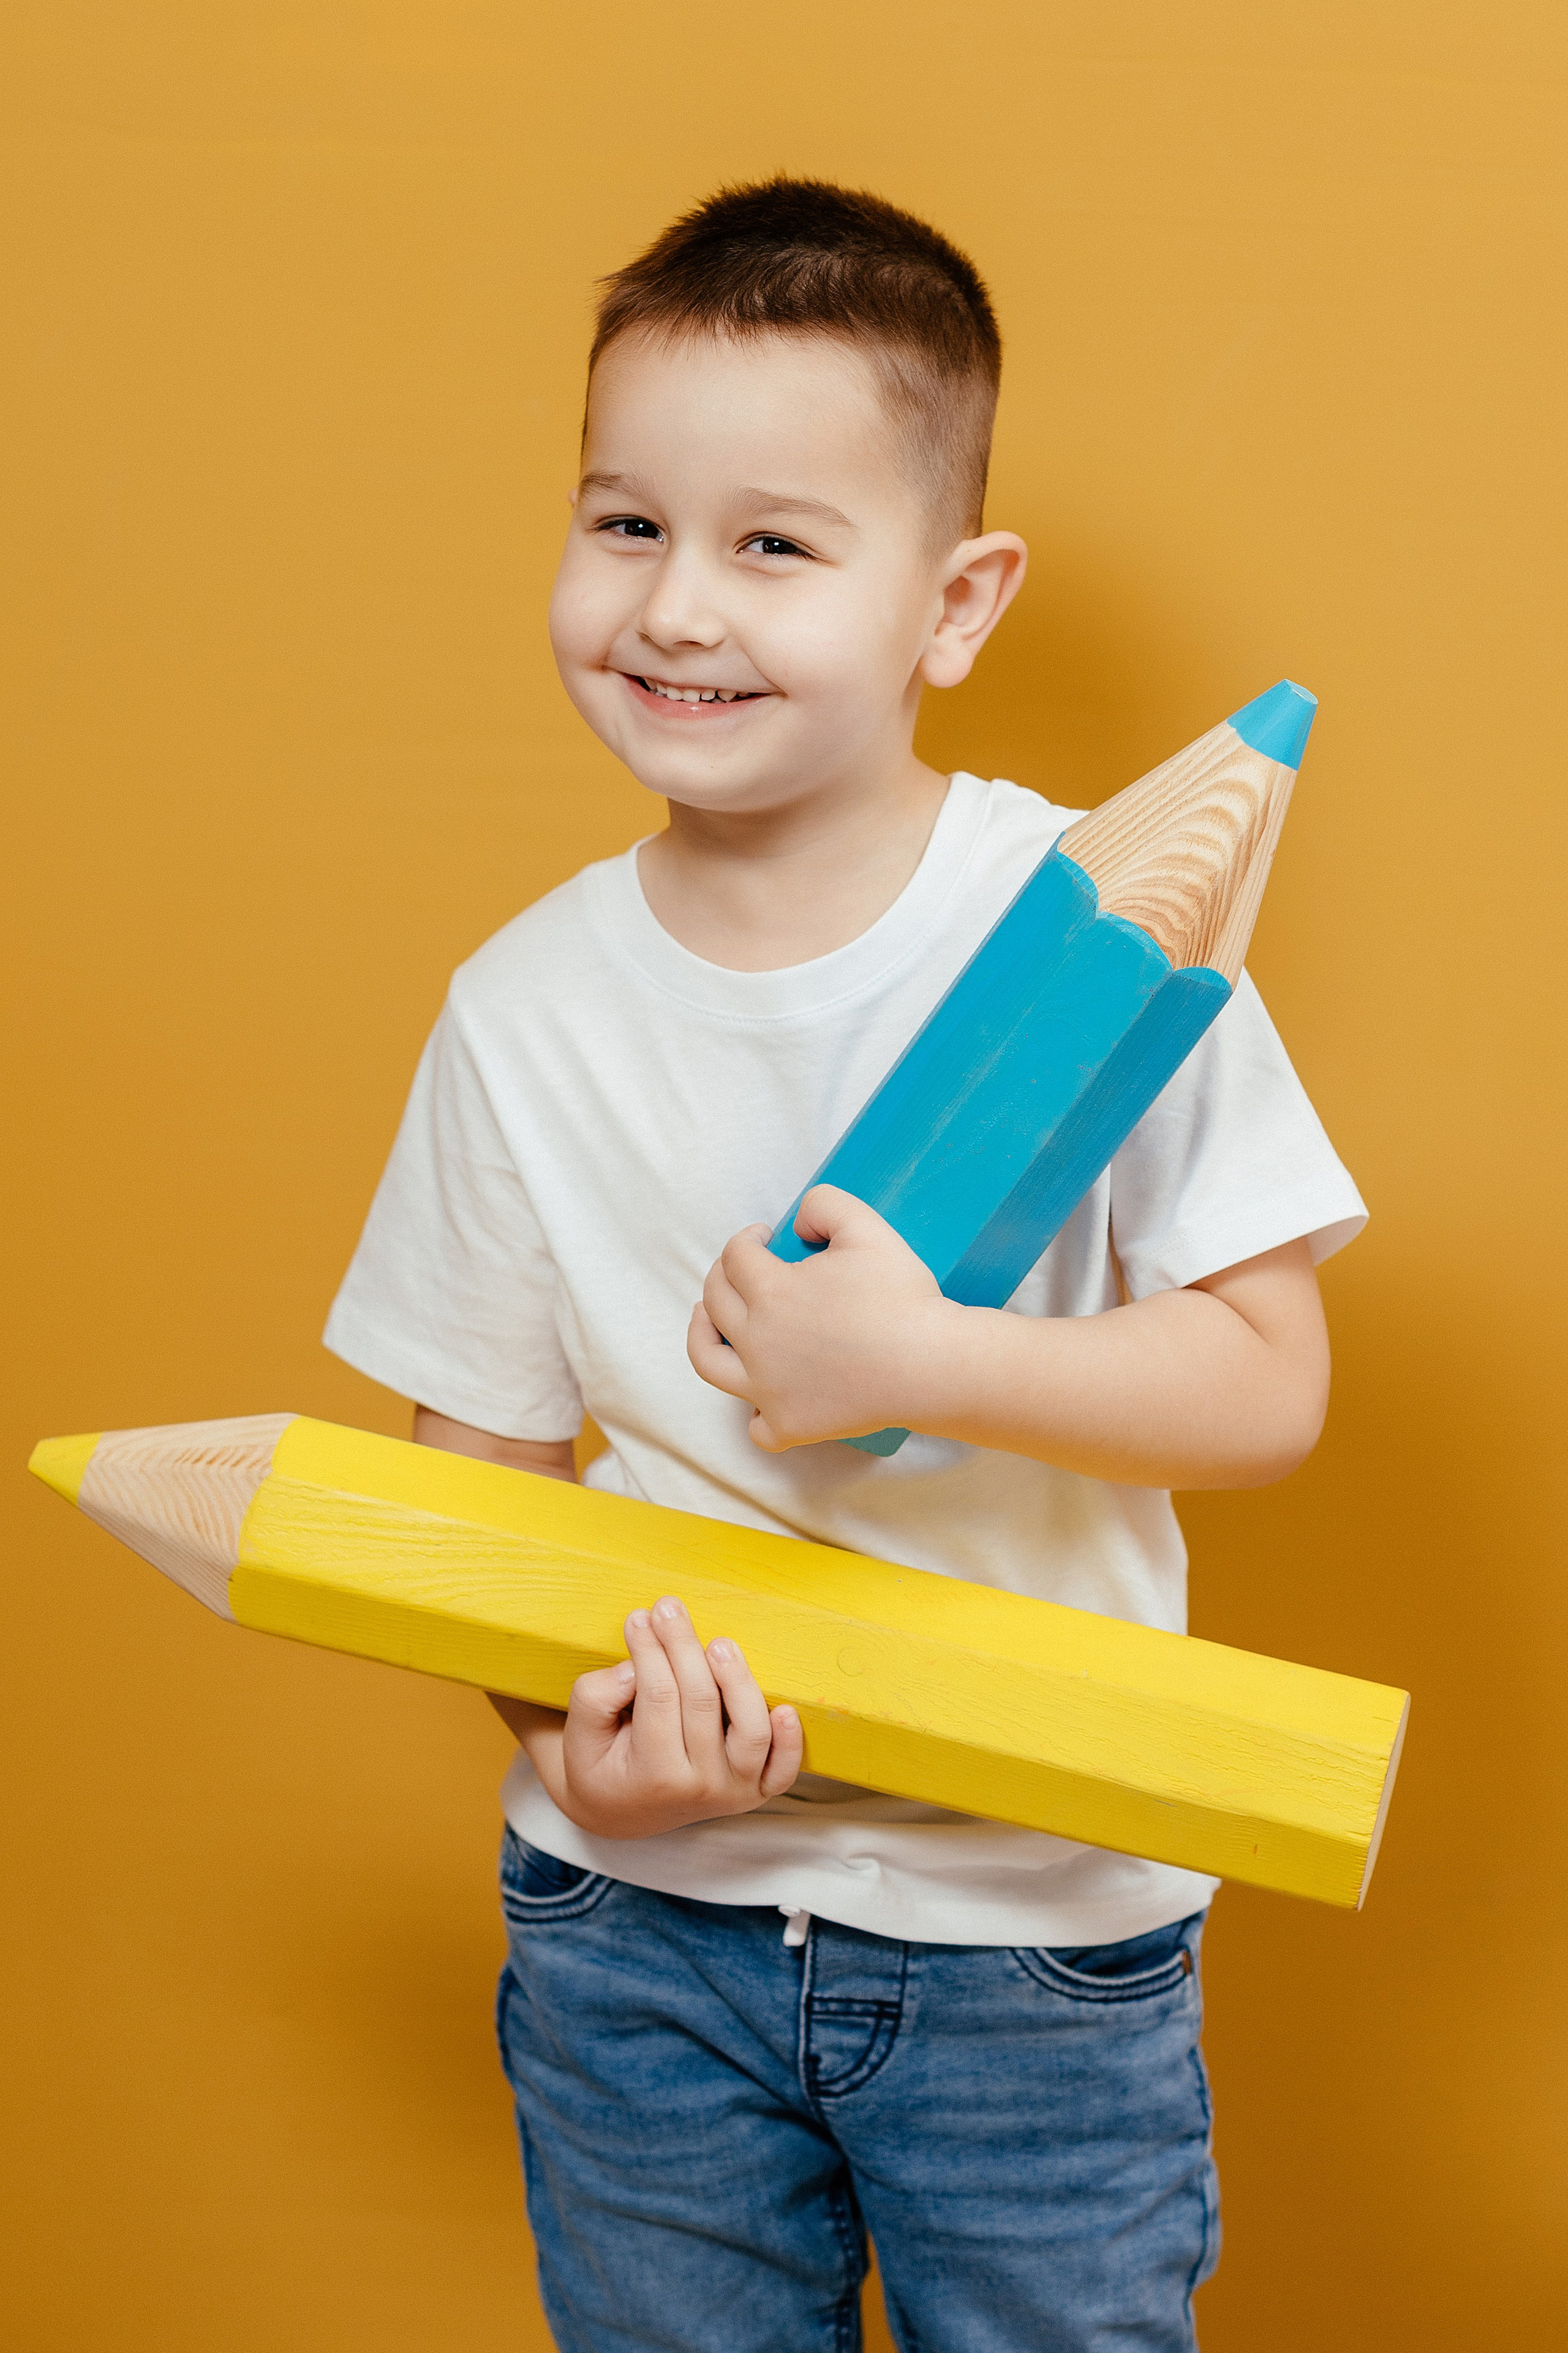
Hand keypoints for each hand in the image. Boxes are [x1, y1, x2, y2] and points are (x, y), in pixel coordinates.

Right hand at [536, 1596, 801, 1838]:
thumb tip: (635, 1666)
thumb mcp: (579, 1736)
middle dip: (683, 1646)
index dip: (649, 1650)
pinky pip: (783, 1769)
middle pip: (701, 1703)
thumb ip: (596, 1698)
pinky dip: (790, 1742)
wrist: (620, 1812)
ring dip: (738, 1680)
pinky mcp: (754, 1790)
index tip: (639, 1617)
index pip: (658, 1697)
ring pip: (750, 1731)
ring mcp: (732, 1791)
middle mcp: (698, 1788)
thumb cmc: (599, 1765)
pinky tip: (785, 1707)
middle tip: (668, 1608)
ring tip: (719, 1643)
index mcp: (653, 1777)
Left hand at [687, 1184, 955, 1448]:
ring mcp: (768, 1389)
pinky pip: (755, 1426)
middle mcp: (757, 1341)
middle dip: (723, 1275)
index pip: (736, 1256)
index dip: (747, 1239)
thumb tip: (795, 1222)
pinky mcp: (791, 1425)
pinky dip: (754, 1411)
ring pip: (709, 1362)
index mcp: (771, 1292)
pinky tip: (763, 1395)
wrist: (931, 1365)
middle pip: (715, 1301)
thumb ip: (824, 1204)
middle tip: (741, 1269)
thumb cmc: (902, 1296)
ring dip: (701, 1334)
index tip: (764, 1237)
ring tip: (707, 1320)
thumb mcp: (867, 1228)